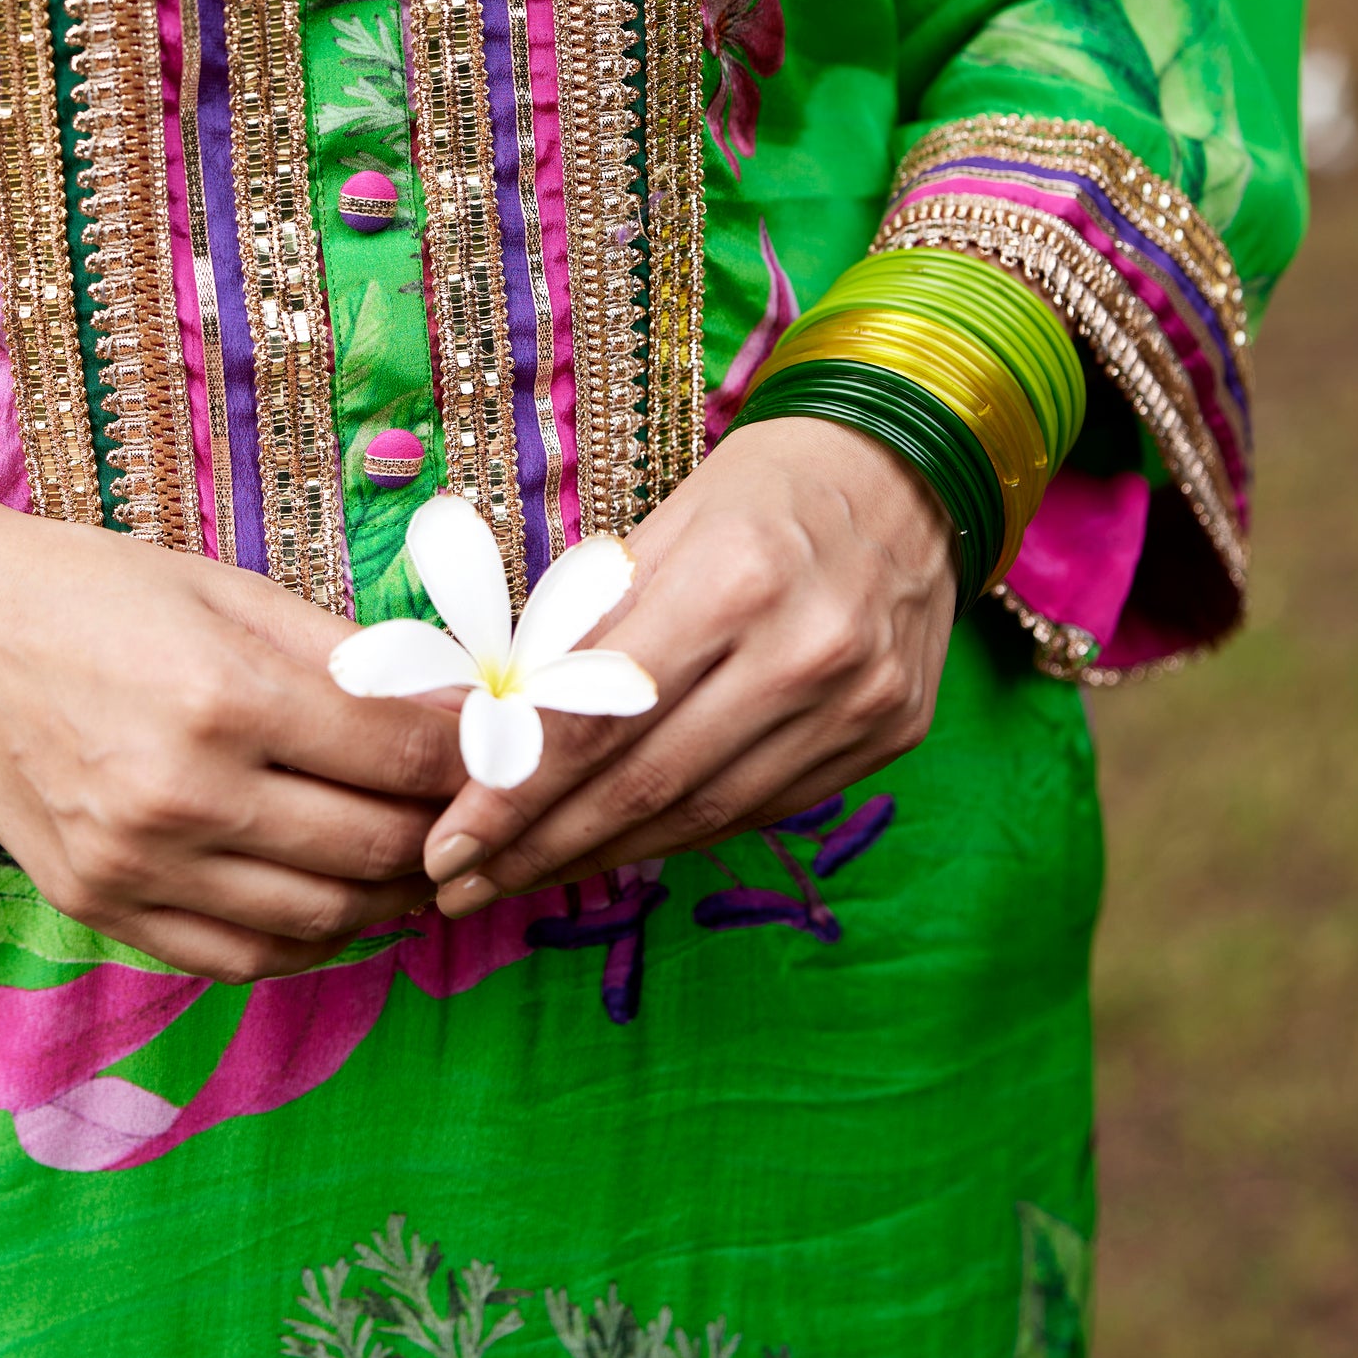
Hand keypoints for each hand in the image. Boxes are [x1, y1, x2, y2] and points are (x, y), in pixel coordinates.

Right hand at [0, 451, 463, 981]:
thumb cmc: (91, 587)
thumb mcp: (228, 589)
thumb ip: (346, 658)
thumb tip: (455, 706)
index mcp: (224, 697)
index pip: (401, 755)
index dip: (472, 756)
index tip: (507, 745)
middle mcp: (181, 795)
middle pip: (375, 847)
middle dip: (450, 831)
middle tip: (482, 808)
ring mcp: (136, 865)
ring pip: (322, 919)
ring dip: (395, 896)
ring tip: (427, 858)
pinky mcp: (99, 906)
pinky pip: (242, 956)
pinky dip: (314, 942)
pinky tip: (346, 903)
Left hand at [419, 416, 956, 910]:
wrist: (909, 473)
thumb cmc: (764, 488)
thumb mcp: (663, 526)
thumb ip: (584, 628)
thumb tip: (487, 724)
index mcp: (734, 578)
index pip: (599, 717)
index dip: (515, 795)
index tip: (447, 845)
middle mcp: (805, 649)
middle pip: (647, 784)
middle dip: (541, 846)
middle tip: (461, 884)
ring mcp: (857, 703)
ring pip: (704, 814)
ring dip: (602, 855)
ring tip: (521, 876)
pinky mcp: (888, 736)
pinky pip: (762, 807)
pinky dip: (680, 833)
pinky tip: (617, 844)